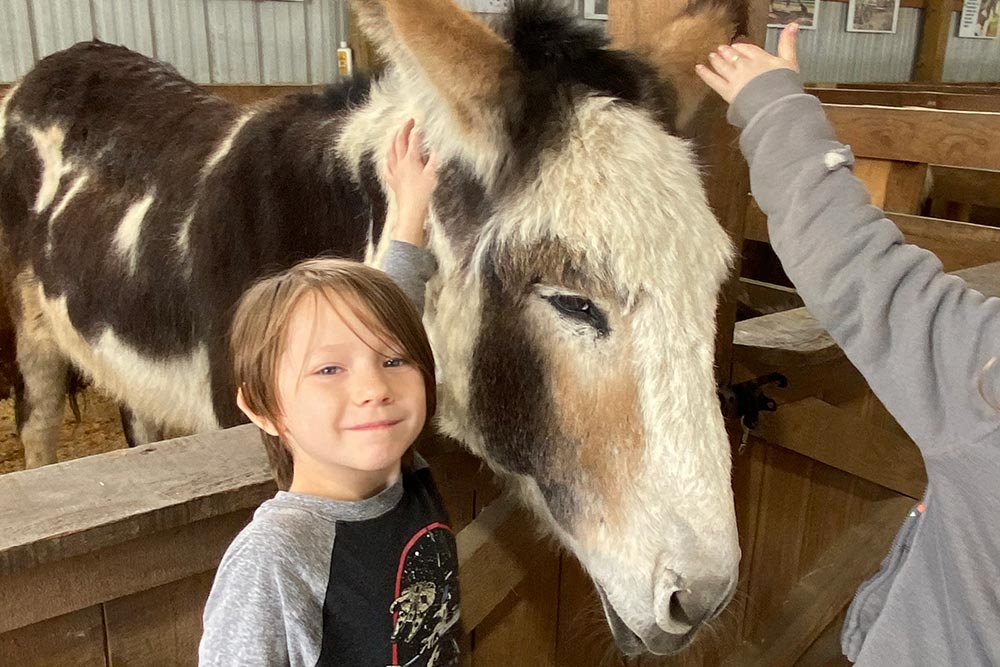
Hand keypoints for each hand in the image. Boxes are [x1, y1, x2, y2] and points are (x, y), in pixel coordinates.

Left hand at [386, 118, 437, 247]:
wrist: (411, 209)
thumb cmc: (423, 194)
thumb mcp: (432, 175)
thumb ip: (433, 161)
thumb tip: (434, 151)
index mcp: (411, 160)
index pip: (413, 141)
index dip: (417, 132)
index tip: (420, 126)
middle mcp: (400, 163)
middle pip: (399, 141)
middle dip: (403, 129)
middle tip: (409, 122)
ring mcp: (395, 172)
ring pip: (390, 152)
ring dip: (393, 140)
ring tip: (395, 135)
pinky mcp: (393, 181)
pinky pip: (387, 167)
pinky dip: (388, 160)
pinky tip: (388, 159)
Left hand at [695, 23, 799, 103]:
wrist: (772, 102)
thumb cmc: (784, 86)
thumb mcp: (790, 61)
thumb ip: (789, 43)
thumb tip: (793, 25)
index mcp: (761, 59)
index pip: (749, 50)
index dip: (743, 48)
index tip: (737, 46)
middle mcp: (745, 66)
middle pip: (734, 57)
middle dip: (727, 53)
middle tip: (721, 49)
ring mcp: (735, 78)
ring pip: (723, 66)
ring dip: (717, 60)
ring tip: (711, 56)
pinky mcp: (726, 90)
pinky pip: (713, 80)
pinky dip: (705, 73)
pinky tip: (698, 68)